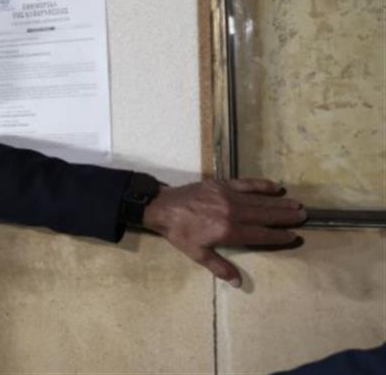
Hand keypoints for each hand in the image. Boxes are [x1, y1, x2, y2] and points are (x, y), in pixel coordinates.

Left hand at [143, 178, 305, 287]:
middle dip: (285, 217)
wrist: (163, 208)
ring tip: (296, 205)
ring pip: (260, 200)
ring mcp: (228, 196)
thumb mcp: (198, 254)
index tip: (293, 236)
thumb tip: (238, 283)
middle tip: (303, 216)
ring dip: (279, 202)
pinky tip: (276, 186)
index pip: (261, 235)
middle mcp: (232, 212)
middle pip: (266, 215)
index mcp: (228, 231)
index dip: (278, 236)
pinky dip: (262, 184)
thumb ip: (220, 267)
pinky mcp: (221, 184)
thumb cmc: (180, 233)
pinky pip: (246, 183)